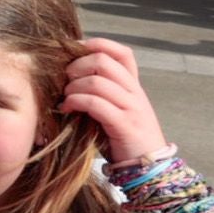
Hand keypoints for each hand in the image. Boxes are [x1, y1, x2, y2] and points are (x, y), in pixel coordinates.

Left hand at [60, 36, 168, 164]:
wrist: (149, 167)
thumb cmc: (123, 139)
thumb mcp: (114, 110)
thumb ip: (100, 93)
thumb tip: (66, 78)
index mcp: (133, 86)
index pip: (122, 52)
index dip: (97, 45)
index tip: (74, 52)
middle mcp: (134, 92)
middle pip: (103, 61)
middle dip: (77, 66)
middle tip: (64, 79)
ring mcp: (131, 107)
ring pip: (97, 81)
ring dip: (73, 86)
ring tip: (64, 98)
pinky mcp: (124, 125)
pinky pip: (96, 103)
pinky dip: (76, 102)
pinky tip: (67, 108)